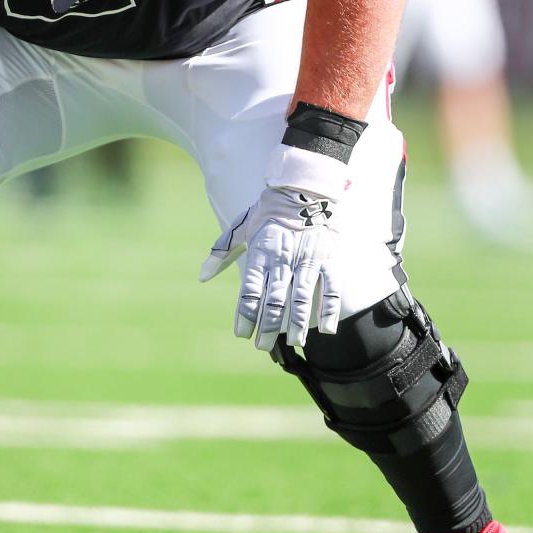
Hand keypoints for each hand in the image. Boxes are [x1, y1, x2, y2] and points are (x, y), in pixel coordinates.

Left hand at [199, 144, 349, 350]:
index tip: (242, 334)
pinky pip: (331, 287)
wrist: (304, 187)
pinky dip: (329, 308)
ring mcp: (307, 259)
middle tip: (263, 345)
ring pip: (302, 298)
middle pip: (274, 299)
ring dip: (298, 323)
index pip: (250, 290)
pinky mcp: (328, 258)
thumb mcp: (241, 226)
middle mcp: (283, 259)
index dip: (245, 315)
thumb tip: (202, 276)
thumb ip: (222, 252)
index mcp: (260, 252)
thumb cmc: (269, 209)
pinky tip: (326, 329)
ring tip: (295, 344)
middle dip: (269, 326)